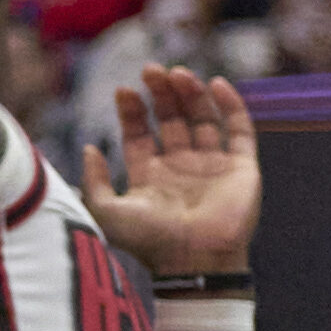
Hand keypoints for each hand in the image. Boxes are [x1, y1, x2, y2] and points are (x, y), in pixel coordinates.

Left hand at [82, 67, 262, 276]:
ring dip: (191, 94)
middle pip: (171, 120)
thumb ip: (93, 181)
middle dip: (161, 94)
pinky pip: (240, 131)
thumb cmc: (149, 241)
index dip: (133, 111)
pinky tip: (216, 84)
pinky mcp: (242, 169)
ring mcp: (213, 167)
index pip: (140, 134)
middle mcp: (181, 169)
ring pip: (203, 119)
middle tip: (151, 69)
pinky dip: (231, 106)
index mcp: (150, 176)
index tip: (124, 90)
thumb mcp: (107, 211)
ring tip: (178, 73)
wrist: (194, 262)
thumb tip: (88, 148)